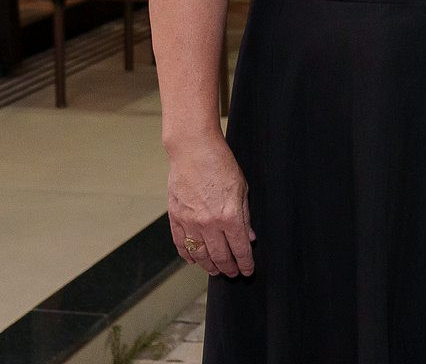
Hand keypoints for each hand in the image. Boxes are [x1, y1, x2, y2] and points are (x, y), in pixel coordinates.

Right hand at [166, 133, 255, 275]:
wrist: (193, 151)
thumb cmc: (221, 165)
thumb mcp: (242, 189)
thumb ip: (245, 216)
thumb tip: (250, 238)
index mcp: (230, 216)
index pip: (240, 248)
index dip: (245, 262)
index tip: (248, 271)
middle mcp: (209, 223)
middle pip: (220, 255)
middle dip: (229, 268)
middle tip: (233, 274)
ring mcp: (190, 222)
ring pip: (199, 254)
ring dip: (209, 266)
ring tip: (216, 271)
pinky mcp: (175, 218)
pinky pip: (181, 244)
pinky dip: (188, 255)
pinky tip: (194, 261)